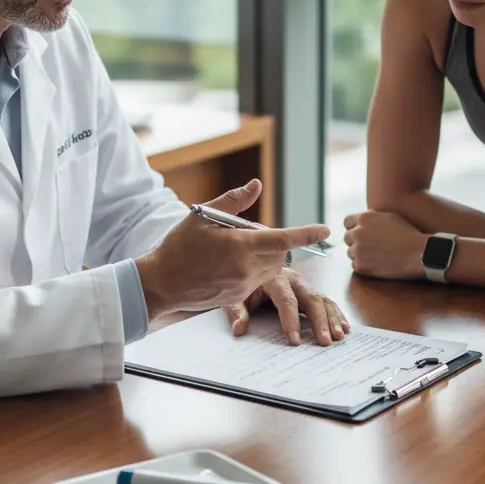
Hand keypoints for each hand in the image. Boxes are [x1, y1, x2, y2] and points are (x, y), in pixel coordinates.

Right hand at [135, 179, 329, 318]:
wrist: (159, 283)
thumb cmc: (178, 246)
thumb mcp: (203, 216)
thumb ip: (234, 201)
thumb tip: (257, 185)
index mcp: (240, 246)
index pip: (283, 239)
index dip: (306, 233)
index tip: (325, 229)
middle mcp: (245, 269)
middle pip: (279, 254)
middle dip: (274, 243)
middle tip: (245, 235)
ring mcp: (242, 286)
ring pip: (270, 269)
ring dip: (264, 257)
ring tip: (232, 251)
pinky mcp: (237, 298)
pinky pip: (257, 281)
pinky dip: (252, 271)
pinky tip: (225, 266)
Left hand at [222, 268, 349, 345]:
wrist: (251, 265)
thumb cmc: (245, 284)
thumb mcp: (236, 295)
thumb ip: (236, 311)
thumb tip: (239, 329)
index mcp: (274, 279)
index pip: (286, 300)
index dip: (291, 320)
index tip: (295, 340)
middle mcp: (293, 280)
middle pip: (311, 299)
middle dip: (319, 321)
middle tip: (325, 341)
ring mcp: (304, 285)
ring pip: (323, 299)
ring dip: (332, 318)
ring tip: (338, 337)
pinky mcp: (310, 291)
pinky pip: (327, 302)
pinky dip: (337, 314)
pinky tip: (344, 328)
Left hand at [343, 210, 426, 279]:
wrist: (419, 253)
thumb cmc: (409, 233)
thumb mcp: (390, 216)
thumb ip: (373, 217)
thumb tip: (362, 220)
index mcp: (365, 218)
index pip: (347, 222)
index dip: (354, 228)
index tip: (360, 233)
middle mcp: (358, 233)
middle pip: (347, 238)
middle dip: (355, 241)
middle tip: (369, 246)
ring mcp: (358, 250)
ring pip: (350, 252)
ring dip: (359, 254)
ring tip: (376, 256)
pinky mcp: (361, 265)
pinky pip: (355, 265)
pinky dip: (363, 265)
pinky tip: (376, 264)